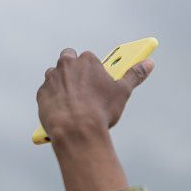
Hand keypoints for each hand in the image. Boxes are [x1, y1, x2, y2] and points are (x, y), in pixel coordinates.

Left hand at [36, 48, 154, 139]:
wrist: (76, 131)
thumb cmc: (101, 110)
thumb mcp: (123, 92)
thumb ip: (135, 75)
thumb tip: (149, 63)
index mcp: (87, 60)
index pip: (90, 59)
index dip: (94, 72)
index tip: (98, 84)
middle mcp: (66, 65)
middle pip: (70, 62)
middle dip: (75, 72)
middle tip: (85, 91)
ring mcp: (51, 78)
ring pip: (56, 77)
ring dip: (62, 85)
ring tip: (74, 104)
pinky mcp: (41, 94)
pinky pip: (47, 93)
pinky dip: (53, 100)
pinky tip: (63, 112)